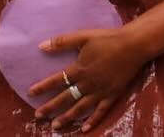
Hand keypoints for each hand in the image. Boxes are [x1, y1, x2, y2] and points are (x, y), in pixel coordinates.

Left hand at [29, 27, 148, 131]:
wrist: (132, 45)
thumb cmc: (107, 39)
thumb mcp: (83, 36)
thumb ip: (63, 42)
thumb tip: (41, 46)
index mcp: (79, 69)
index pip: (57, 80)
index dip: (43, 87)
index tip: (30, 93)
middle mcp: (87, 83)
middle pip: (65, 98)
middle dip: (50, 107)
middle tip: (38, 116)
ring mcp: (100, 91)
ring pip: (80, 108)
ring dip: (67, 118)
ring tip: (55, 127)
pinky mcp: (112, 95)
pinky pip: (100, 111)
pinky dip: (92, 121)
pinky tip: (84, 129)